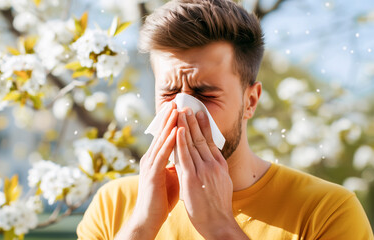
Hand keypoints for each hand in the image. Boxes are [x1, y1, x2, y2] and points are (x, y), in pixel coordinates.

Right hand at [115, 102, 179, 239]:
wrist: (150, 218)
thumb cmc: (163, 197)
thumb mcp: (173, 175)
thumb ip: (178, 162)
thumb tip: (189, 153)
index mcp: (157, 158)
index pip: (165, 136)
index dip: (172, 121)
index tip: (180, 107)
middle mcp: (151, 158)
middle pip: (161, 134)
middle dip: (169, 117)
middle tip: (176, 100)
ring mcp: (150, 165)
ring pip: (161, 140)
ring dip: (169, 124)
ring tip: (176, 109)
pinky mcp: (151, 174)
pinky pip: (162, 155)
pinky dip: (169, 142)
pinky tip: (176, 131)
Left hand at [176, 108, 247, 239]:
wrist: (219, 224)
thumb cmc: (217, 207)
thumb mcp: (220, 183)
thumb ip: (213, 170)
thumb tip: (209, 160)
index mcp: (219, 166)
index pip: (210, 141)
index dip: (204, 126)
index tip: (199, 114)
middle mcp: (213, 165)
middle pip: (201, 139)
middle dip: (193, 121)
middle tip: (188, 106)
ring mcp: (203, 171)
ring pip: (192, 144)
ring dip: (186, 126)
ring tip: (181, 112)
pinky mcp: (193, 179)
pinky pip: (185, 156)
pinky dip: (181, 142)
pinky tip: (177, 130)